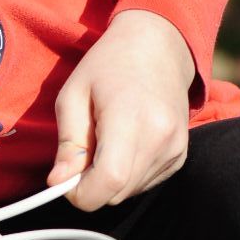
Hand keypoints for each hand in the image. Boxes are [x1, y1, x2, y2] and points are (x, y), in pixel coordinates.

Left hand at [46, 9, 194, 212]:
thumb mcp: (73, 95)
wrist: (158, 46)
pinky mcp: (180, 156)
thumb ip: (68, 143)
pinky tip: (124, 144)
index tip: (65, 179)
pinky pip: (144, 183)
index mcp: (131, 119)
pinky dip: (127, 175)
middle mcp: (161, 139)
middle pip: (117, 193)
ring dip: (109, 180)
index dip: (80, 193)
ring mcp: (175, 149)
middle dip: (91, 186)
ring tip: (105, 141)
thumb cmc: (108, 65)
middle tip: (81, 153)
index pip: (108, 181)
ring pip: (129, 193)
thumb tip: (58, 182)